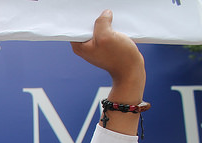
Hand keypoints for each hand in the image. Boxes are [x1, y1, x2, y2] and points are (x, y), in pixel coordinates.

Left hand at [71, 10, 145, 134]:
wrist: (130, 70)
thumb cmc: (118, 57)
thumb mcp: (107, 36)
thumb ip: (102, 22)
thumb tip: (104, 14)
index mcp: (79, 45)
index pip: (74, 27)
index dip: (80, 17)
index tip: (86, 10)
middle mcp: (84, 46)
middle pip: (85, 26)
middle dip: (92, 18)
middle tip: (100, 11)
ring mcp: (94, 46)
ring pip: (96, 28)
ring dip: (102, 21)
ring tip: (109, 16)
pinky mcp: (104, 45)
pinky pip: (104, 31)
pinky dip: (108, 26)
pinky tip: (114, 23)